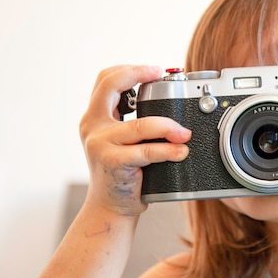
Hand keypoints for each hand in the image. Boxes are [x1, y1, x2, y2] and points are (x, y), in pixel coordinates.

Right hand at [79, 65, 190, 215]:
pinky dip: (168, 151)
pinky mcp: (112, 162)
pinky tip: (181, 152)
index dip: (130, 69)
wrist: (110, 207)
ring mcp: (100, 144)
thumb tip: (170, 100)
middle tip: (162, 75)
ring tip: (185, 133)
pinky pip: (146, 151)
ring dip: (168, 126)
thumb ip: (136, 121)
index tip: (155, 69)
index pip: (105, 79)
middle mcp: (93, 126)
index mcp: (95, 118)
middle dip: (138, 74)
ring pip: (140, 124)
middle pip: (110, 86)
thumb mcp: (123, 141)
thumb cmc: (124, 173)